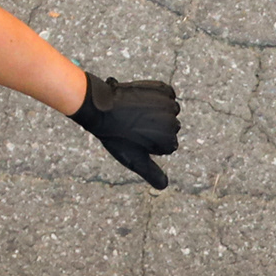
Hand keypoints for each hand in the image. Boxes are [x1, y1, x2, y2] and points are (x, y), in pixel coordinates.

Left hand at [72, 73, 180, 188]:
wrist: (102, 109)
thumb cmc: (116, 136)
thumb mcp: (134, 159)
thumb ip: (151, 173)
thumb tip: (164, 186)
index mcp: (169, 142)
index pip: (167, 144)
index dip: (151, 141)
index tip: (136, 137)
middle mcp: (174, 124)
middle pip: (170, 126)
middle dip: (155, 126)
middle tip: (134, 124)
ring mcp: (169, 105)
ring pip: (169, 110)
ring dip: (156, 110)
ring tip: (137, 113)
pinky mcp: (163, 89)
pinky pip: (167, 94)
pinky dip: (158, 96)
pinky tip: (142, 101)